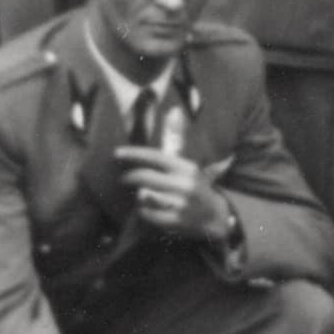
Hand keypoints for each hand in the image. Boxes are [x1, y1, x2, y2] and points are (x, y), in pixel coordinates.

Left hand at [114, 145, 231, 243]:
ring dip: (137, 194)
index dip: (134, 154)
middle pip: (145, 177)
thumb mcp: (191, 169)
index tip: (116, 153)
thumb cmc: (198, 189)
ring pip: (144, 195)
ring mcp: (180, 203)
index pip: (156, 157)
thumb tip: (172, 113)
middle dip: (129, 177)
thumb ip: (177, 151)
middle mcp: (184, 184)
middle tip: (123, 179)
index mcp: (186, 168)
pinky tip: (145, 208)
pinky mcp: (175, 220)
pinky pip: (147, 213)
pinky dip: (142, 210)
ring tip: (137, 194)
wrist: (216, 218)